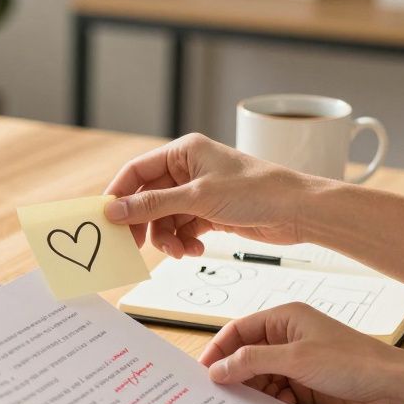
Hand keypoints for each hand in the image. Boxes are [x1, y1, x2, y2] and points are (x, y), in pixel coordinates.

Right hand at [103, 133, 326, 256]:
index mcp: (183, 151)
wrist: (297, 211)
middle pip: (148, 197)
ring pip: (165, 218)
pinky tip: (195, 249)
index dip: (119, 194)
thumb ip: (152, 205)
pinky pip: (183, 228)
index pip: (137, 170)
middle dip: (144, 223)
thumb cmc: (256, 191)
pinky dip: (185, 241)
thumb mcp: (197, 198)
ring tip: (179, 251)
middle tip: (134, 246)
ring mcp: (199, 192)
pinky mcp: (211, 212)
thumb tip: (115, 210)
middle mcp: (189, 169)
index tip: (106, 218)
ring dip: (167, 238)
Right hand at [199, 302, 403, 403]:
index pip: (239, 329)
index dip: (218, 348)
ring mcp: (297, 362)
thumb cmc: (351, 361)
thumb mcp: (295, 358)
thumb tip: (218, 369)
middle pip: (247, 354)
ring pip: (261, 376)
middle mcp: (288, 338)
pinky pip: (277, 393)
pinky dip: (272, 402)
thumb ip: (252, 361)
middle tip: (218, 394)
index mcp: (285, 318)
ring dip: (254, 391)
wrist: (391, 388)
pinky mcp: (306, 384)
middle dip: (234, 373)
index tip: (203, 371)